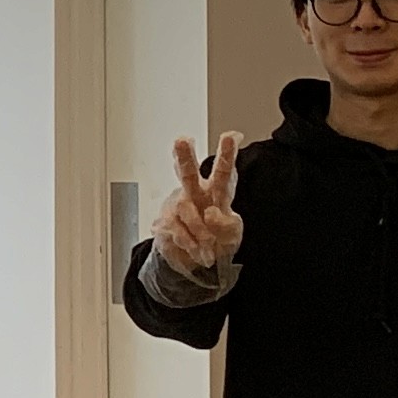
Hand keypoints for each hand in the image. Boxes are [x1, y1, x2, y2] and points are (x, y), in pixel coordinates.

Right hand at [153, 133, 243, 276]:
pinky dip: (190, 242)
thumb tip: (211, 213)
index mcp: (218, 191)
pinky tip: (196, 250)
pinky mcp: (164, 222)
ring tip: (208, 246)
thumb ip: (226, 224)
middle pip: (188, 172)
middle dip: (184, 156)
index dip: (227, 153)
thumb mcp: (232, 235)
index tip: (232, 136)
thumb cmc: (218, 240)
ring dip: (199, 229)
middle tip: (182, 141)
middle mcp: (195, 193)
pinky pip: (177, 230)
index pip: (223, 171)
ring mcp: (177, 207)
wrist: (197, 262)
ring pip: (184, 207)